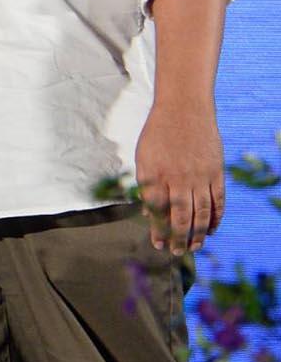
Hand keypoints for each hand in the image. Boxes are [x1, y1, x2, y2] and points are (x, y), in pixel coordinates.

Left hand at [134, 95, 226, 254]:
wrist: (184, 109)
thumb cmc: (158, 133)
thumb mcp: (143, 157)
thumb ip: (146, 185)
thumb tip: (148, 213)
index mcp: (155, 175)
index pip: (157, 211)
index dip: (158, 230)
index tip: (157, 244)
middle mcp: (178, 178)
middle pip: (180, 216)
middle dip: (177, 237)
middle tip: (175, 252)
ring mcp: (200, 176)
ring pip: (201, 212)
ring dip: (199, 232)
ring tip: (195, 247)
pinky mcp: (216, 172)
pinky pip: (218, 200)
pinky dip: (217, 217)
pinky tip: (213, 229)